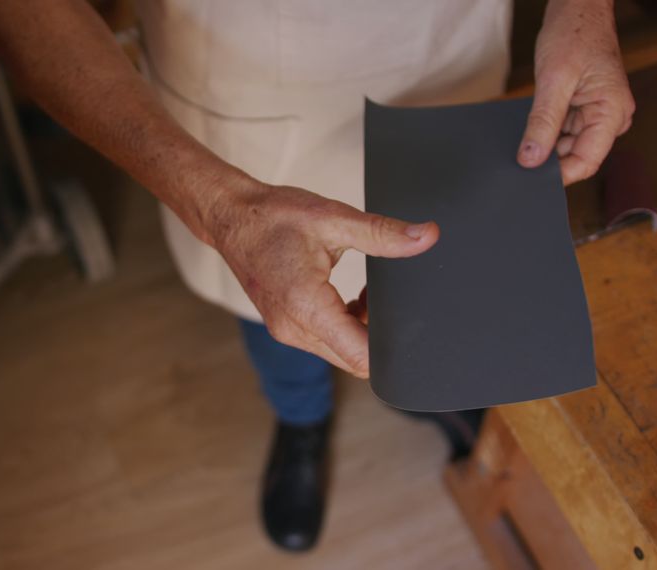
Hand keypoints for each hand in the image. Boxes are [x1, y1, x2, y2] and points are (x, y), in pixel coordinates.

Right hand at [208, 183, 437, 377]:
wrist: (231, 217)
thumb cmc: (273, 216)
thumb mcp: (333, 218)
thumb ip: (382, 233)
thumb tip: (426, 237)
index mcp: (305, 305)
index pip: (361, 356)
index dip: (391, 346)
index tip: (405, 318)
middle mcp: (293, 328)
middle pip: (354, 359)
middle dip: (379, 334)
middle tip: (383, 295)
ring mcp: (287, 331)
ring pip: (341, 352)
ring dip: (362, 329)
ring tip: (365, 291)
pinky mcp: (286, 327)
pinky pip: (326, 342)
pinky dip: (345, 326)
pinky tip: (349, 297)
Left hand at [517, 0, 634, 184]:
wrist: (578, 8)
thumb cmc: (573, 34)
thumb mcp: (554, 80)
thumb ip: (543, 122)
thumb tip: (531, 159)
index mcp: (612, 112)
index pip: (586, 160)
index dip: (558, 175)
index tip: (529, 180)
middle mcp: (612, 116)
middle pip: (578, 155)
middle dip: (549, 161)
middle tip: (518, 161)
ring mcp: (600, 113)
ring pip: (569, 145)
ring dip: (546, 146)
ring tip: (522, 142)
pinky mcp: (586, 108)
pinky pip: (565, 131)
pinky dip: (547, 133)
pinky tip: (530, 131)